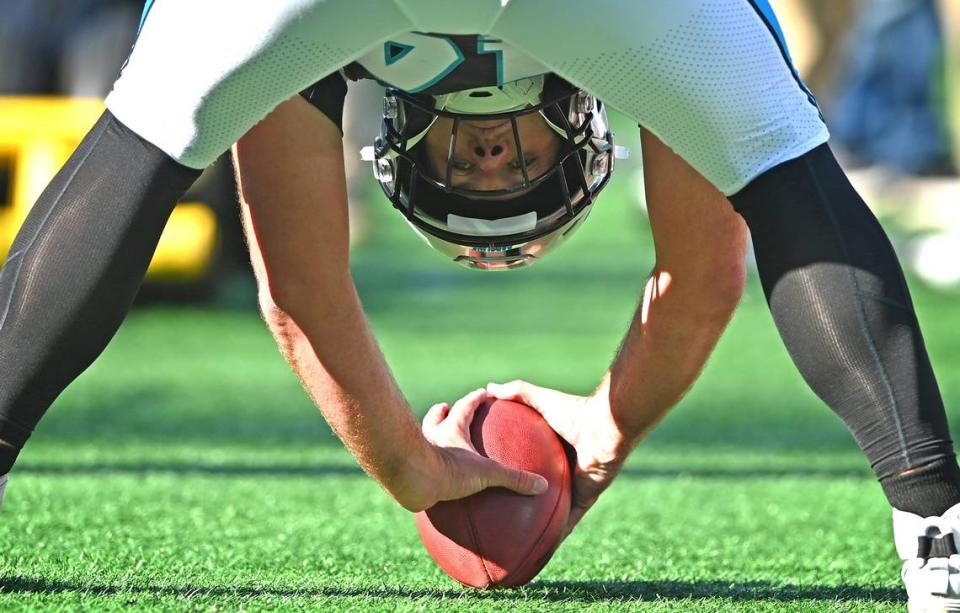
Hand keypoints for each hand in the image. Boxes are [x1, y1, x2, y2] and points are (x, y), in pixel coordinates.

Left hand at [416, 388, 547, 508]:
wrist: (412, 482)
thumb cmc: (448, 470)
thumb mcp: (486, 474)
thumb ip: (514, 479)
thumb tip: (542, 486)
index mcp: (452, 429)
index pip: (466, 407)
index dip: (475, 399)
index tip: (483, 392)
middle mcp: (433, 436)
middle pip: (436, 417)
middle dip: (443, 411)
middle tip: (446, 407)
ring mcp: (418, 450)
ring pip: (422, 436)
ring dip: (428, 434)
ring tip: (433, 436)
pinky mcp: (409, 468)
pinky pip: (416, 463)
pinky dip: (421, 464)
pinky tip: (425, 477)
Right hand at [486, 380, 627, 535]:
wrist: (603, 429)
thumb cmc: (573, 412)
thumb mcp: (538, 399)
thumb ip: (516, 392)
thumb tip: (488, 387)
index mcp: (554, 451)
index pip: (530, 465)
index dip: (514, 474)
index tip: (495, 482)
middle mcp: (564, 471)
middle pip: (540, 492)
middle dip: (525, 504)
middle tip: (500, 517)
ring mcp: (576, 486)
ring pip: (555, 513)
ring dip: (542, 528)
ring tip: (518, 544)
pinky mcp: (585, 498)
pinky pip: (569, 522)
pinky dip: (558, 536)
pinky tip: (542, 550)